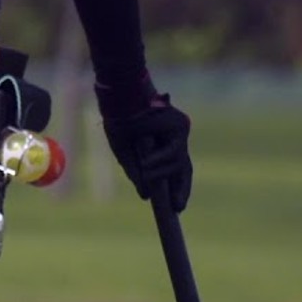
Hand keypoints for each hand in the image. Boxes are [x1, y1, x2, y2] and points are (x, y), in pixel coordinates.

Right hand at [101, 93, 192, 211]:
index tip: (176, 208)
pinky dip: (160, 160)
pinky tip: (146, 164)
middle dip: (181, 189)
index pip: (174, 168)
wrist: (119, 93)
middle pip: (183, 167)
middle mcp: (174, 137)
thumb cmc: (118, 118)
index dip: (176, 188)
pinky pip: (174, 150)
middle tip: (177, 207)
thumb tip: (145, 196)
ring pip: (179, 162)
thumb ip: (135, 172)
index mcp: (161, 141)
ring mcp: (179, 131)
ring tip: (146, 179)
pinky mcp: (180, 125)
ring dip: (162, 174)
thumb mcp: (124, 150)